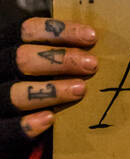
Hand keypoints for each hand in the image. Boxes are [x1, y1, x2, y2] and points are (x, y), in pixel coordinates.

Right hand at [1, 18, 97, 142]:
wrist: (4, 119)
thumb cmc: (35, 77)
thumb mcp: (37, 57)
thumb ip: (54, 49)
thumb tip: (92, 42)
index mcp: (7, 45)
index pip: (30, 30)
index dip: (61, 31)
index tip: (91, 37)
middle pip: (23, 59)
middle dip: (62, 60)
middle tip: (92, 64)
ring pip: (17, 93)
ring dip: (52, 90)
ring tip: (81, 89)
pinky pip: (9, 128)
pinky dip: (27, 124)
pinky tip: (49, 119)